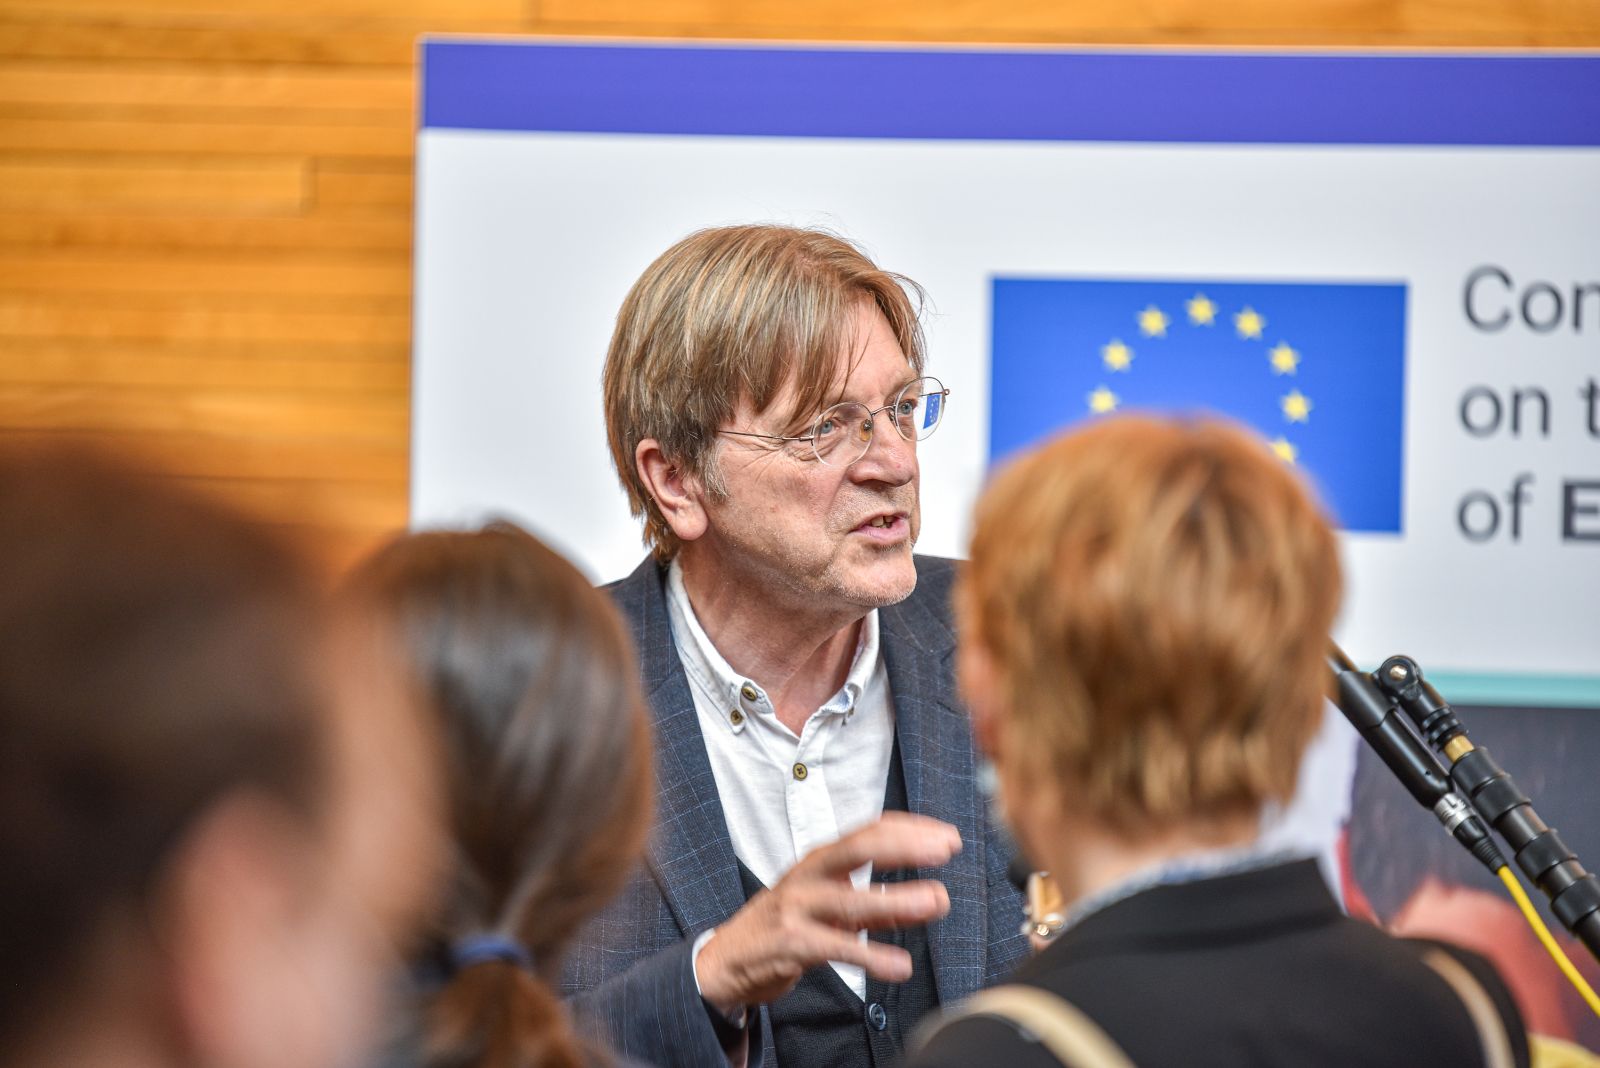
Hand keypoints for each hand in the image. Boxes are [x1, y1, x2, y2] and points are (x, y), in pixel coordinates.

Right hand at [695, 812, 959, 1009]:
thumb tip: (935, 900)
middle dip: (904, 845)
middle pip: (858, 848)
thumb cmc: (790, 926)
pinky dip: (870, 956)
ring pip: (850, 899)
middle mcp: (809, 875)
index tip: (948, 837)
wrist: (728, 959)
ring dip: (897, 899)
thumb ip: (884, 906)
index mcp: (822, 860)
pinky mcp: (789, 943)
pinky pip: (835, 947)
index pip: (869, 831)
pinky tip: (900, 966)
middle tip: (945, 849)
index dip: (910, 830)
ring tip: (937, 901)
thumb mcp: (838, 911)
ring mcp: (796, 907)